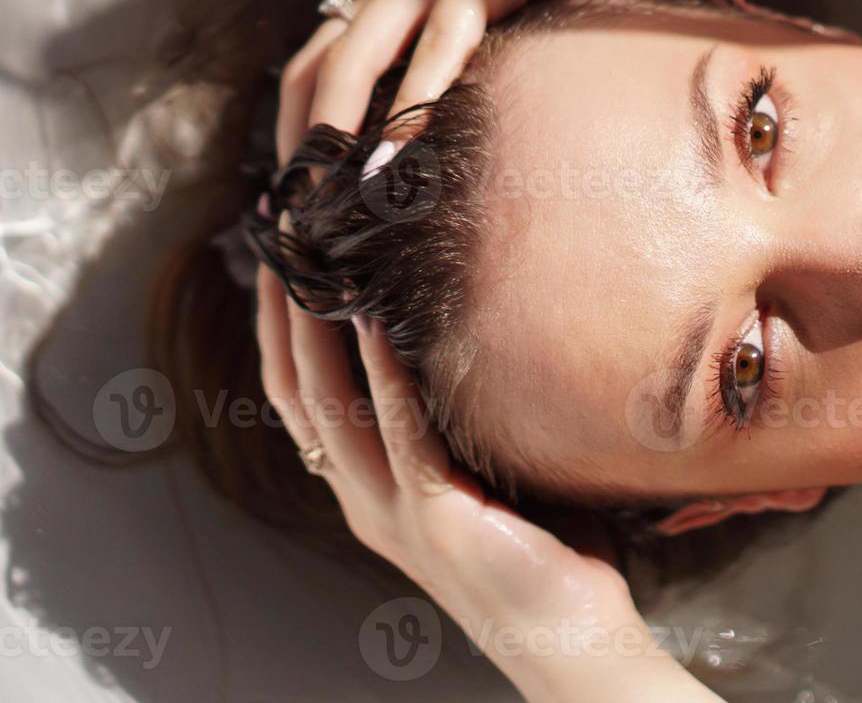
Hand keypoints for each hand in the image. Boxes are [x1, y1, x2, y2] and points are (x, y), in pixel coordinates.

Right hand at [253, 266, 714, 699]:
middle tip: (280, 237)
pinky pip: (401, 433)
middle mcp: (364, 500)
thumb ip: (465, 417)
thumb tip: (484, 335)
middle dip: (284, 314)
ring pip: (329, 409)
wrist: (570, 635)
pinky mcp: (435, 516)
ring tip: (313, 264)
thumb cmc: (544, 551)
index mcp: (369, 490)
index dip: (284, 333)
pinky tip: (375, 322)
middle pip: (298, 395)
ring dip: (315, 331)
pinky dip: (383, 373)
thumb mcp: (486, 471)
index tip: (285, 263)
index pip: (304, 400)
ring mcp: (393, 511)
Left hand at [275, 0, 694, 164]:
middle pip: (315, 64)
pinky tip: (398, 154)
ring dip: (333, 130)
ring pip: (355, 57)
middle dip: (298, 140)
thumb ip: (487, 55)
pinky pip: (435, 47)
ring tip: (324, 195)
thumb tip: (481, 125)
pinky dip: (410, 103)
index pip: (322, 60)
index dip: (299, 126)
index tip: (303, 193)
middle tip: (298, 212)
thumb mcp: (519, 14)